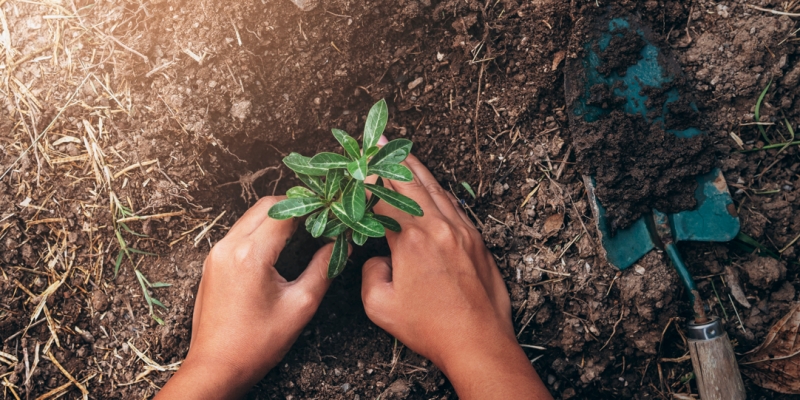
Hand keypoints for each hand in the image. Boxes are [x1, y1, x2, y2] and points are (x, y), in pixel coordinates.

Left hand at [157, 197, 341, 398]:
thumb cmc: (257, 343)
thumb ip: (323, 270)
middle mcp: (228, 246)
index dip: (312, 208)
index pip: (285, 211)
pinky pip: (239, 233)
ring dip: (277, 217)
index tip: (331, 213)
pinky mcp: (212, 263)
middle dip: (295, 206)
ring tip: (304, 230)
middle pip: (265, 206)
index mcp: (250, 254)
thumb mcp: (300, 305)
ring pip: (251, 217)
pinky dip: (261, 230)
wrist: (215, 368)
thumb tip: (341, 246)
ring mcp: (216, 253)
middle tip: (320, 218)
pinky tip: (279, 245)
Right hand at [361, 139, 551, 398]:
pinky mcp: (477, 240)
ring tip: (402, 153)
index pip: (385, 199)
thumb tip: (377, 258)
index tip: (357, 168)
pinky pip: (454, 205)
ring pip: (436, 189)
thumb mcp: (381, 306)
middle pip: (412, 182)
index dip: (368, 182)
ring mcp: (462, 231)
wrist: (478, 341)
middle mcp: (439, 227)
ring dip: (417, 169)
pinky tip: (431, 187)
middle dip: (393, 160)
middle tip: (379, 141)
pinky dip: (437, 190)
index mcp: (412, 240)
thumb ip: (370, 273)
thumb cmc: (430, 328)